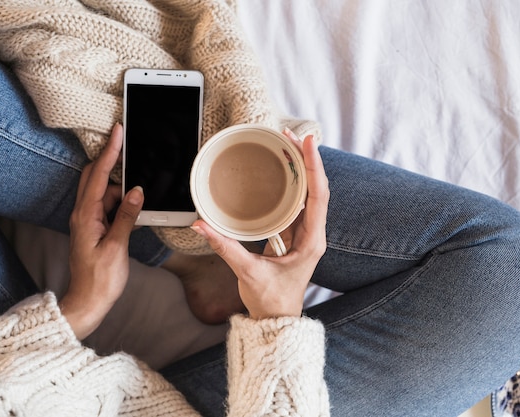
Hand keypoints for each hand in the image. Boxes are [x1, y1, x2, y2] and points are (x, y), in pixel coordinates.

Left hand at [60, 124, 143, 338]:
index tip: (117, 131)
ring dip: (121, 188)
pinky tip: (134, 206)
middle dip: (112, 162)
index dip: (109, 151)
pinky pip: (107, 206)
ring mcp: (87, 221)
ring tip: (140, 191)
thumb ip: (127, 216)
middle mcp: (82, 214)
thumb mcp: (117, 246)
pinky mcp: (93, 228)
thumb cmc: (100, 279)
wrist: (88, 302)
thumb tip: (136, 190)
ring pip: (104, 192)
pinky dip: (120, 202)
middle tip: (130, 149)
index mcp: (85, 216)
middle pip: (95, 177)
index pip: (99, 176)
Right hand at [191, 133, 329, 318]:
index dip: (314, 168)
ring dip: (298, 170)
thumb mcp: (247, 272)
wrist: (275, 320)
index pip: (319, 196)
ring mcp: (303, 234)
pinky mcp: (292, 236)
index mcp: (312, 241)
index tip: (307, 143)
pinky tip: (278, 171)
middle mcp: (312, 234)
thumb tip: (201, 226)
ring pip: (306, 194)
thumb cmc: (270, 301)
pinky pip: (294, 204)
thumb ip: (225, 247)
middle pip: (315, 189)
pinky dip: (288, 185)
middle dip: (305, 160)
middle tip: (290, 135)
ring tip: (285, 145)